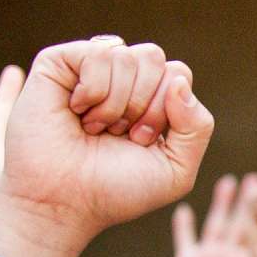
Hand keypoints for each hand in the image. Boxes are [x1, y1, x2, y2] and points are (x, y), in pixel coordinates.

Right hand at [0, 37, 213, 256]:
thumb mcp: (177, 168)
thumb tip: (179, 82)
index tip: (140, 142)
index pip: (178, 74)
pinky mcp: (58, 62)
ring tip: (94, 128)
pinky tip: (76, 111)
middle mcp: (120, 77)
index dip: (165, 110)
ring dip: (116, 105)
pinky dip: (94, 90)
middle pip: (154, 58)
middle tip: (118, 135)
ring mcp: (88, 68)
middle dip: (144, 105)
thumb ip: (198, 126)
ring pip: (128, 56)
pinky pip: (99, 53)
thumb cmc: (116, 189)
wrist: (64, 202)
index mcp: (149, 96)